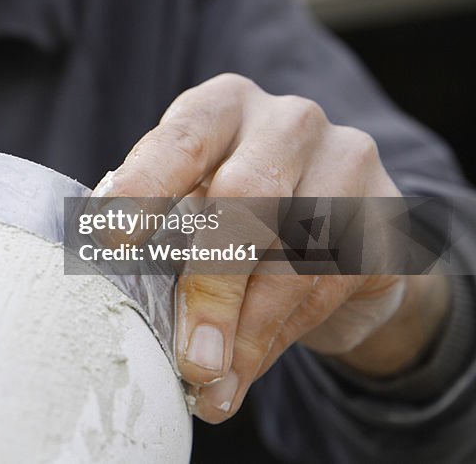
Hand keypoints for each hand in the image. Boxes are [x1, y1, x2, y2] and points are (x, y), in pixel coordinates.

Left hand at [96, 74, 450, 422]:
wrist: (334, 230)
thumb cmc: (233, 211)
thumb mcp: (190, 202)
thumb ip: (160, 229)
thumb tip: (112, 292)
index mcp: (222, 106)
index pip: (182, 137)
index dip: (145, 186)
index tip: (109, 240)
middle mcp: (287, 122)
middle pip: (248, 196)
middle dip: (211, 286)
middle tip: (189, 358)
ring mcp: (346, 162)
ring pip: (297, 254)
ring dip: (248, 334)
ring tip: (213, 386)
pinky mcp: (384, 217)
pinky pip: (333, 285)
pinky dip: (281, 337)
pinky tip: (248, 370)